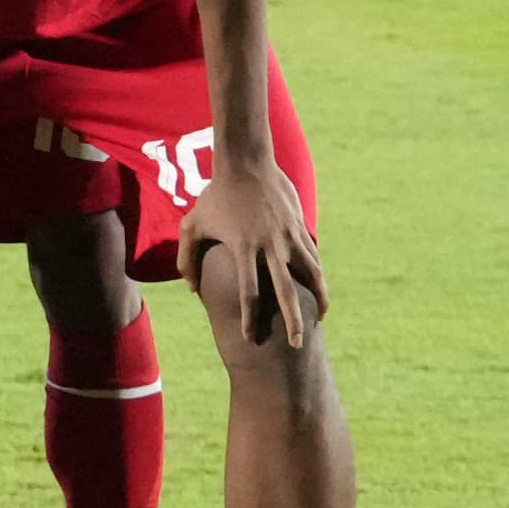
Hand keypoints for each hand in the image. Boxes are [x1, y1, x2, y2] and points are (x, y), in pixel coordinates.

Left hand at [183, 155, 328, 347]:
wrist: (246, 163)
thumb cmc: (215, 196)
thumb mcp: (192, 225)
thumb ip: (187, 259)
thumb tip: (191, 290)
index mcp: (242, 248)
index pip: (248, 292)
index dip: (249, 317)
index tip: (250, 338)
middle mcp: (269, 246)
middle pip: (285, 292)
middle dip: (293, 320)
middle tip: (297, 344)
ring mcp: (288, 236)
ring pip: (310, 275)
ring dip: (318, 299)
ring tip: (320, 318)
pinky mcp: (300, 227)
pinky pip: (312, 256)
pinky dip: (317, 275)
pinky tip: (319, 289)